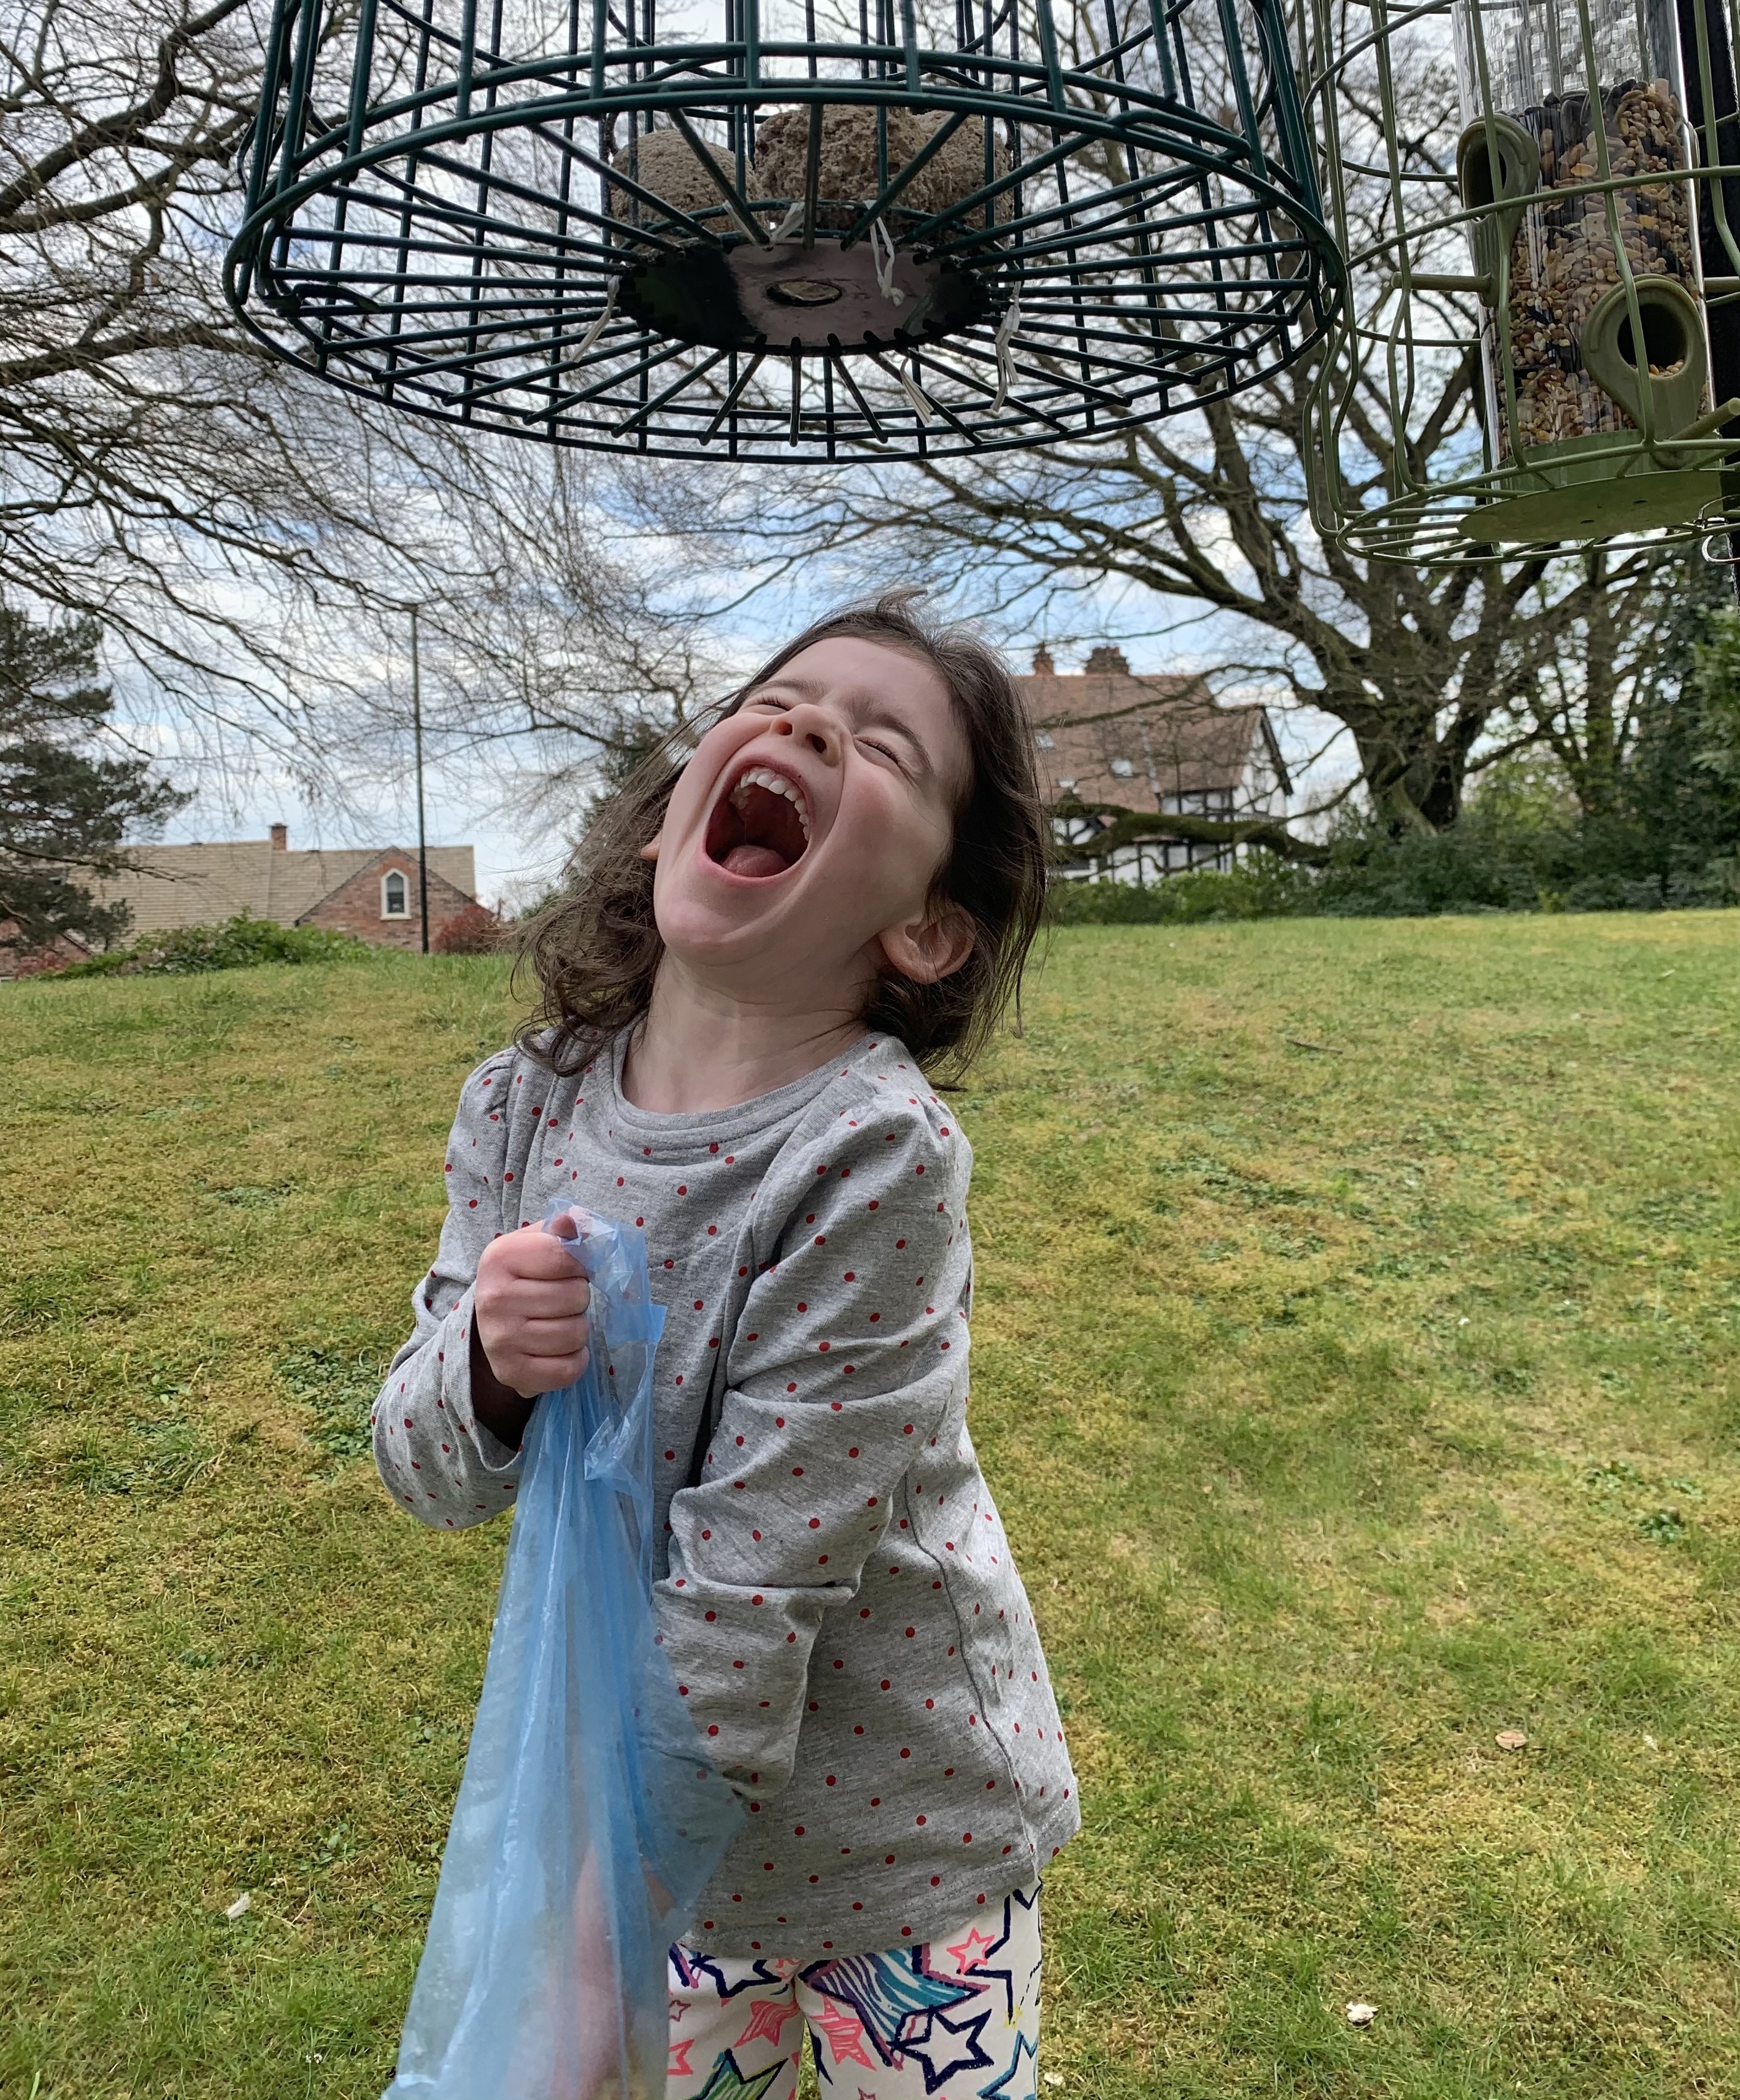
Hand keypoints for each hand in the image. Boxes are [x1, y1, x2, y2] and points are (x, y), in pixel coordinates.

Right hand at [474, 1217, 591, 1399]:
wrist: (491, 1325)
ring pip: (575, 1334)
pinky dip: (574, 1360)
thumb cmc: (525, 1277)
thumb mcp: (537, 1244)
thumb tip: (578, 1220)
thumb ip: (561, 1229)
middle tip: (562, 1300)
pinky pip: (569, 1369)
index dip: (580, 1264)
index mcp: (499, 1257)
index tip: (569, 1269)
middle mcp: (493, 1298)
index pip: (567, 1257)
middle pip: (576, 1297)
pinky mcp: (511, 1373)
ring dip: (578, 1329)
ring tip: (558, 1322)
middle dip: (579, 1298)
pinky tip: (559, 1350)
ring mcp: (499, 1340)